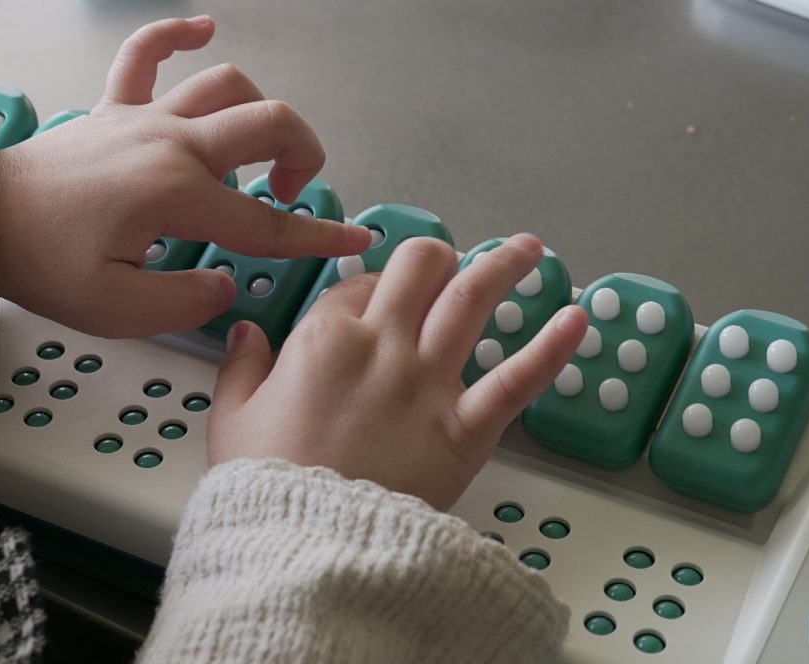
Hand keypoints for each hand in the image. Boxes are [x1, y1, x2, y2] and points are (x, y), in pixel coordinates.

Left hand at [0, 16, 370, 337]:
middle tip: (290, 197)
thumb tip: (223, 282)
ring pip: (225, 86)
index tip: (355, 240)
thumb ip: (186, 302)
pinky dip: (177, 34)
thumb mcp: (118, 311)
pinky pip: (147, 53)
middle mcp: (170, 143)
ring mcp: (142, 118)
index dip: (317, 237)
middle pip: (268, 124)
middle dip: (302, 156)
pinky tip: (202, 29)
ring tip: (257, 152)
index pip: (265, 222)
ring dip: (257, 114)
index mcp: (176, 194)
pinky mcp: (113, 109)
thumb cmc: (43, 265)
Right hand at [209, 234, 587, 509]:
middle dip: (438, 256)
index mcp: (324, 339)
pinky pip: (517, 379)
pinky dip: (551, 347)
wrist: (307, 547)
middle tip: (450, 260)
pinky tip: (576, 319)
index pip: (357, 286)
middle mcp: (382, 346)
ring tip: (526, 249)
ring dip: (504, 266)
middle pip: (421, 269)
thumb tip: (244, 332)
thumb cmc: (269, 488)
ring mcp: (427, 383)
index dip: (368, 287)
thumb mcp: (232, 420)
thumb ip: (241, 366)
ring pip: (473, 300)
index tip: (374, 301)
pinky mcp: (464, 428)